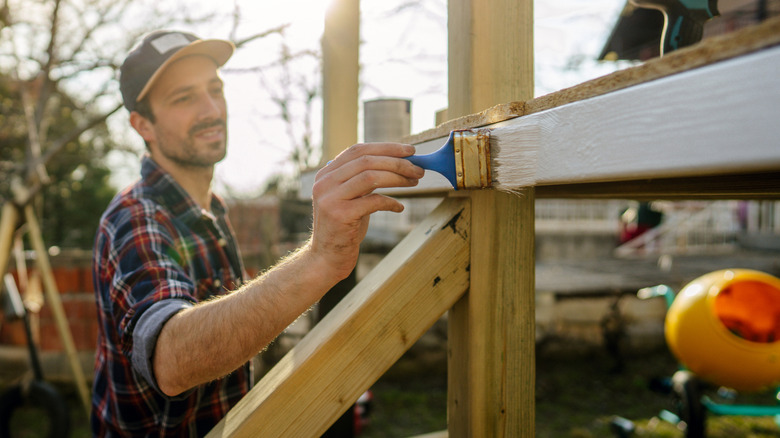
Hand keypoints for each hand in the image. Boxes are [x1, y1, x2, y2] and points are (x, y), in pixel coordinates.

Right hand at [309, 142, 423, 281]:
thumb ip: (363, 180)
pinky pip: (373, 201)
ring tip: (414, 182)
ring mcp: (330, 198)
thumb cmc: (344, 228)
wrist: (326, 259)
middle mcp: (324, 183)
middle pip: (366, 161)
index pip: (358, 150)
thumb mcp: (351, 198)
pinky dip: (391, 202)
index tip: (410, 151)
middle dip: (397, 162)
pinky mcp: (340, 215)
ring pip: (370, 176)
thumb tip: (397, 162)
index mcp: (326, 174)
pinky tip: (399, 207)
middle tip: (418, 169)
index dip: (386, 148)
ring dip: (397, 177)